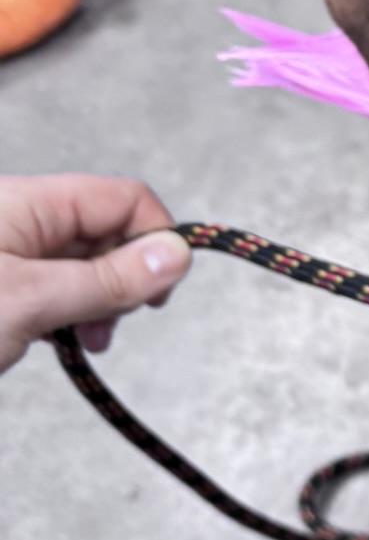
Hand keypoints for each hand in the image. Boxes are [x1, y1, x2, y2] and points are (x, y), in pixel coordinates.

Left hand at [0, 175, 191, 373]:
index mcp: (28, 202)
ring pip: (85, 266)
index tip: (158, 293)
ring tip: (90, 340)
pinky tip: (65, 340)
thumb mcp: (32, 300)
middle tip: (112, 322)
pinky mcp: (4, 287)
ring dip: (102, 303)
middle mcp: (22, 219)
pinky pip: (57, 289)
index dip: (154, 239)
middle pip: (107, 234)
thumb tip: (179, 253)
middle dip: (125, 280)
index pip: (123, 199)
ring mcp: (10, 254)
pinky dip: (72, 313)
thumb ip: (108, 278)